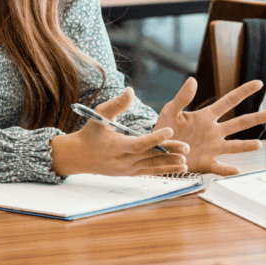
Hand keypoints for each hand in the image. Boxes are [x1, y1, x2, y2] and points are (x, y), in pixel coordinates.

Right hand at [50, 87, 188, 176]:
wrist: (78, 156)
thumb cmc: (90, 133)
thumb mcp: (99, 115)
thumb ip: (116, 104)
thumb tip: (131, 90)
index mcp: (117, 146)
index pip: (139, 143)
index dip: (155, 138)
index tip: (170, 130)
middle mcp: (123, 160)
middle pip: (150, 156)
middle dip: (169, 152)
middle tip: (187, 148)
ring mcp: (127, 169)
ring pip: (152, 167)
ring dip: (169, 165)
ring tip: (186, 162)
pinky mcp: (129, 173)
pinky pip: (149, 172)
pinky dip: (163, 171)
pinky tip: (177, 169)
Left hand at [154, 78, 265, 175]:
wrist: (158, 150)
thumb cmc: (165, 128)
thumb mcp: (170, 110)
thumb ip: (182, 97)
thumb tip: (193, 80)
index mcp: (207, 116)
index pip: (228, 101)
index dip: (243, 92)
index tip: (259, 83)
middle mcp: (214, 132)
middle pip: (239, 123)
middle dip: (256, 118)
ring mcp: (213, 148)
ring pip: (234, 146)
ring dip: (246, 146)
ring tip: (258, 145)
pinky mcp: (207, 163)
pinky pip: (220, 167)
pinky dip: (228, 170)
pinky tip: (237, 170)